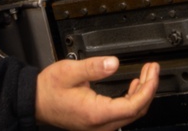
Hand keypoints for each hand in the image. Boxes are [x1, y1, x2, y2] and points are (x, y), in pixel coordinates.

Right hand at [35, 56, 158, 130]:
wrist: (35, 100)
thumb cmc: (49, 88)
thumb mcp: (70, 71)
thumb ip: (93, 67)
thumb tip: (114, 63)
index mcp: (95, 112)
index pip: (133, 105)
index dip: (148, 88)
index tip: (152, 72)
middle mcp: (100, 124)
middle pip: (136, 111)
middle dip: (149, 88)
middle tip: (153, 69)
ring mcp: (99, 126)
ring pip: (131, 114)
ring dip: (142, 94)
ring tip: (147, 74)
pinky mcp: (97, 123)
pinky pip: (122, 115)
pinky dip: (132, 100)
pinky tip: (134, 86)